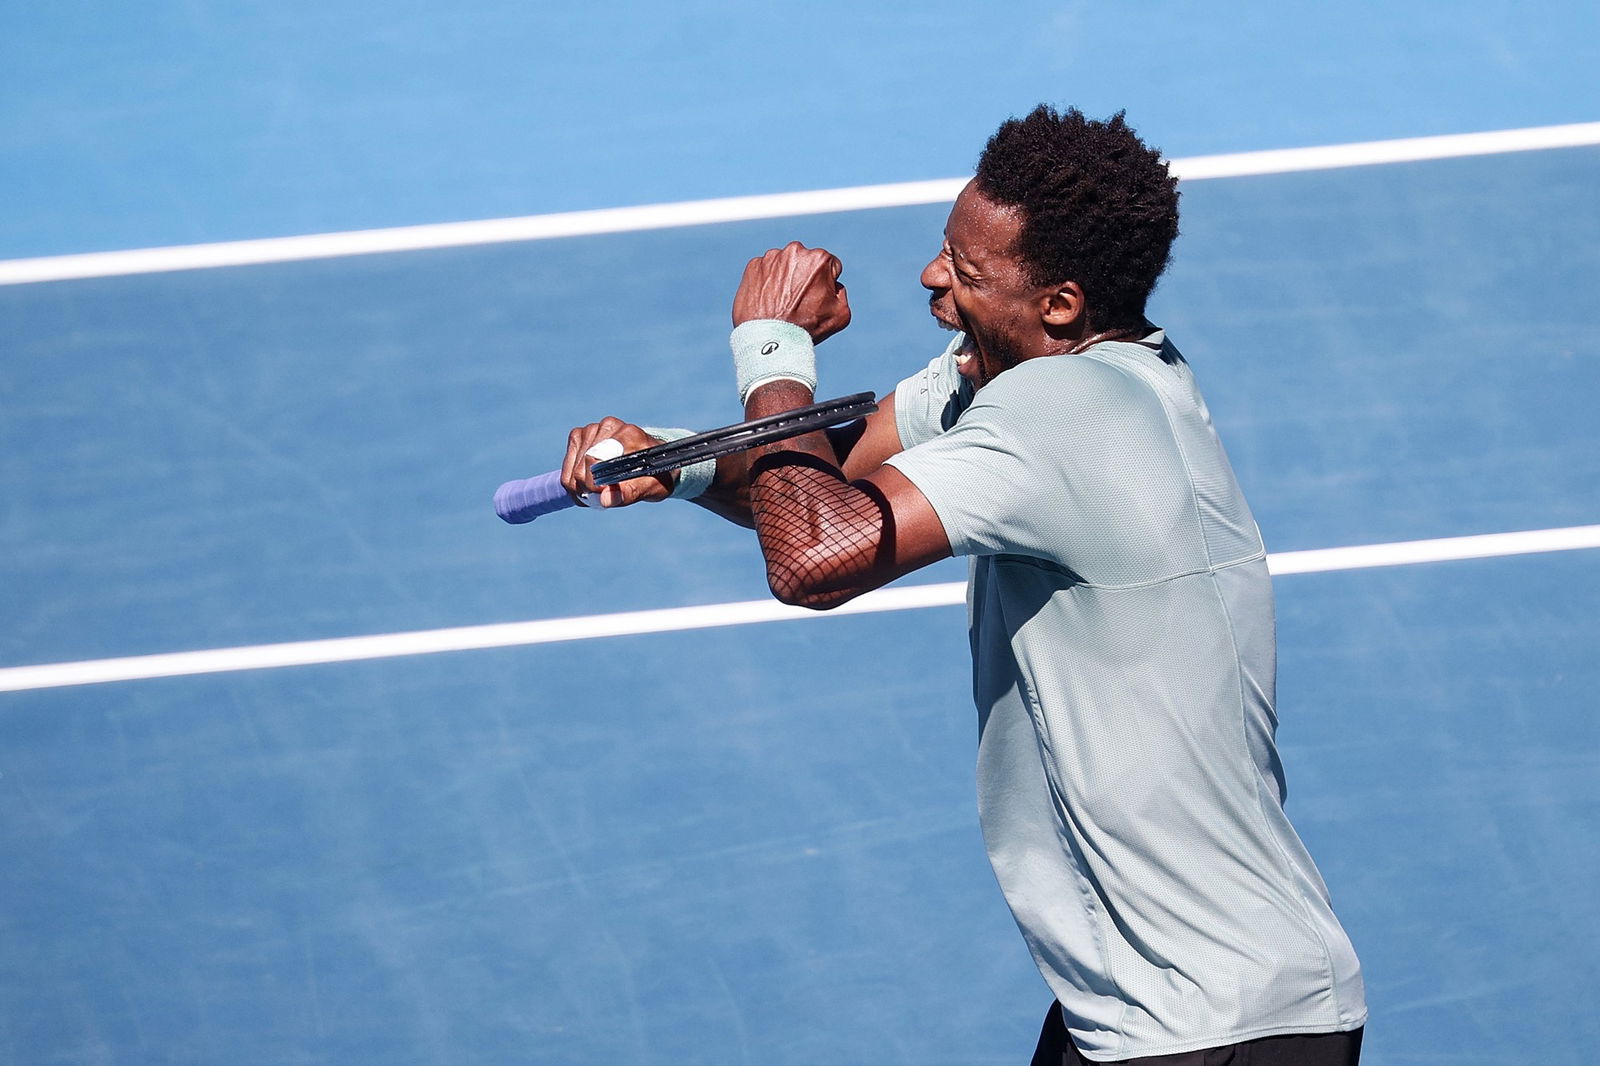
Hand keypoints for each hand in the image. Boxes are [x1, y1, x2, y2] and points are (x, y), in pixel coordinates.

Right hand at [559, 418, 673, 508]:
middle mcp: (608, 426)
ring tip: (598, 493)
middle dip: (588, 490)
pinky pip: (566, 466)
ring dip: (580, 488)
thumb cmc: (655, 475)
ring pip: (572, 470)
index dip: (594, 485)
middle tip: (601, 499)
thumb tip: (604, 500)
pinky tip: (589, 485)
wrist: (653, 461)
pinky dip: (573, 481)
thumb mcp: (650, 488)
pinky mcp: (579, 435)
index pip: (596, 461)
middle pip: (581, 468)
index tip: (602, 498)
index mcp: (628, 434)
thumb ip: (628, 493)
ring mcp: (592, 429)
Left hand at [732, 241, 850, 342]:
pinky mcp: (753, 266)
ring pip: (783, 265)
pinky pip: (764, 271)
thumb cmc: (807, 328)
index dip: (825, 283)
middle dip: (804, 276)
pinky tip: (768, 301)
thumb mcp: (840, 313)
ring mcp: (772, 257)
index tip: (816, 298)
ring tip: (781, 303)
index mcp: (820, 258)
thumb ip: (840, 292)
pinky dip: (766, 282)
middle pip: (805, 261)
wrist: (771, 340)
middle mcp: (795, 251)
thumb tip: (831, 284)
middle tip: (798, 301)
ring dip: (784, 278)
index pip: (829, 265)